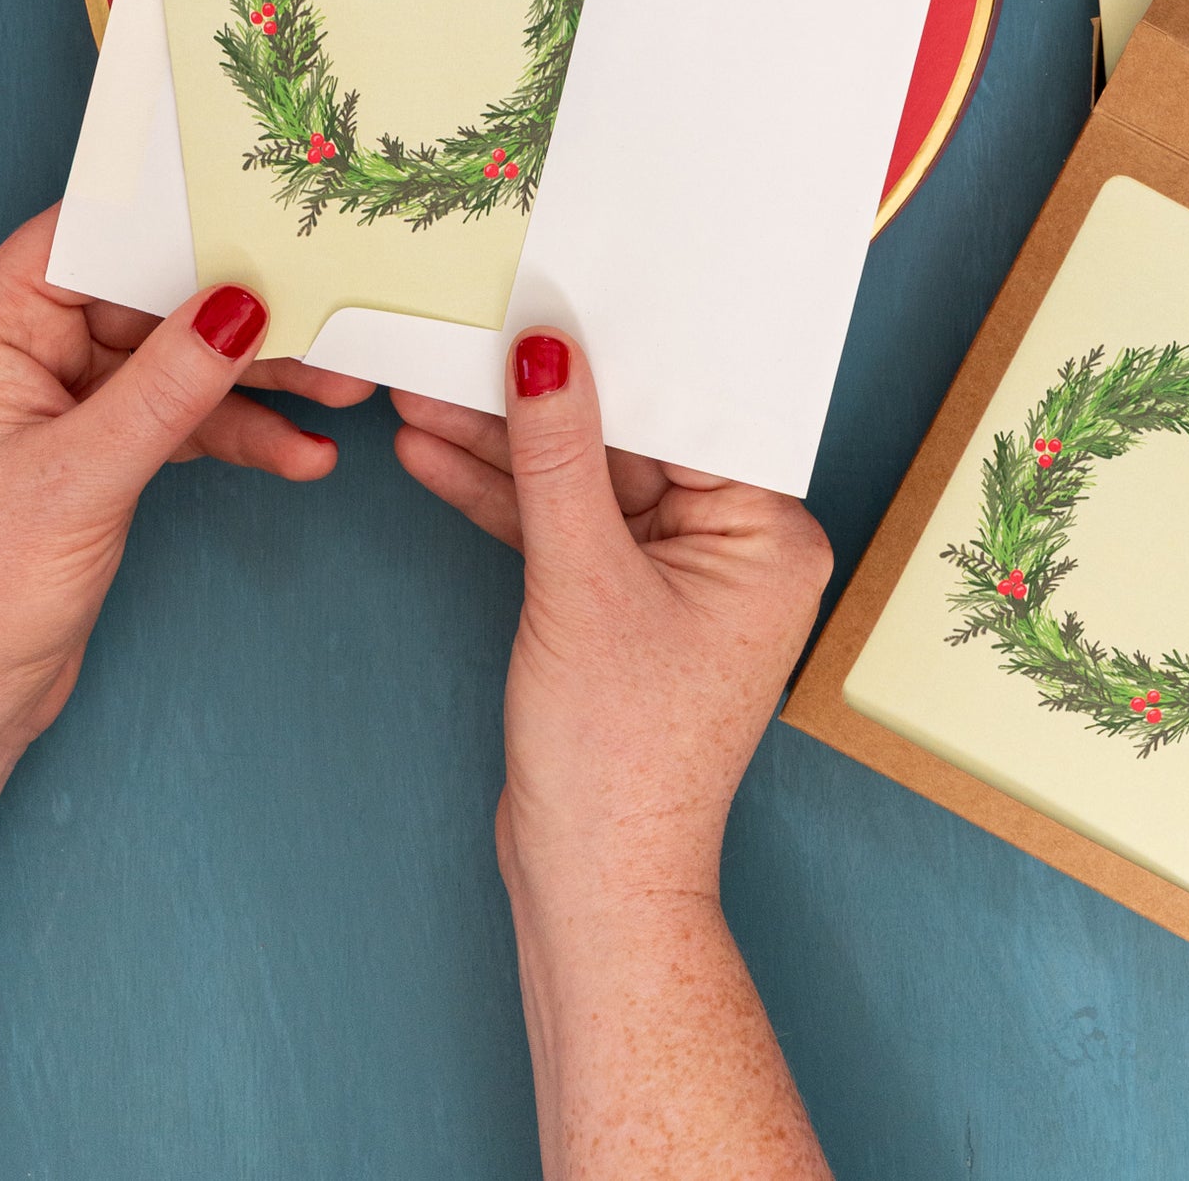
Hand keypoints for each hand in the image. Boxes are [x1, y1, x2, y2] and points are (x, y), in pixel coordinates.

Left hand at [0, 205, 374, 752]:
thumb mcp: (84, 474)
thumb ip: (169, 385)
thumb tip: (241, 307)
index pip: (95, 235)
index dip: (179, 221)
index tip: (264, 216)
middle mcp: (27, 348)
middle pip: (156, 299)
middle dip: (247, 318)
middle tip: (332, 320)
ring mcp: (67, 399)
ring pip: (183, 362)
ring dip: (263, 383)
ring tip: (343, 392)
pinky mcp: (101, 448)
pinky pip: (186, 418)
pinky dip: (244, 436)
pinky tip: (301, 454)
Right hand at [392, 333, 833, 907]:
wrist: (592, 885)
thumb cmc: (622, 756)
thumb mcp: (583, 584)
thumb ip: (560, 460)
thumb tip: (548, 354)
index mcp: (769, 534)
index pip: (686, 416)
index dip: (612, 358)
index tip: (548, 302)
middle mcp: (735, 546)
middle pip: (628, 444)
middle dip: (537, 404)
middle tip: (464, 343)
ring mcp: (676, 575)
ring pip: (584, 484)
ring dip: (502, 447)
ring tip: (419, 393)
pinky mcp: (621, 602)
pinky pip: (565, 529)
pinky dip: (504, 501)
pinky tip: (434, 455)